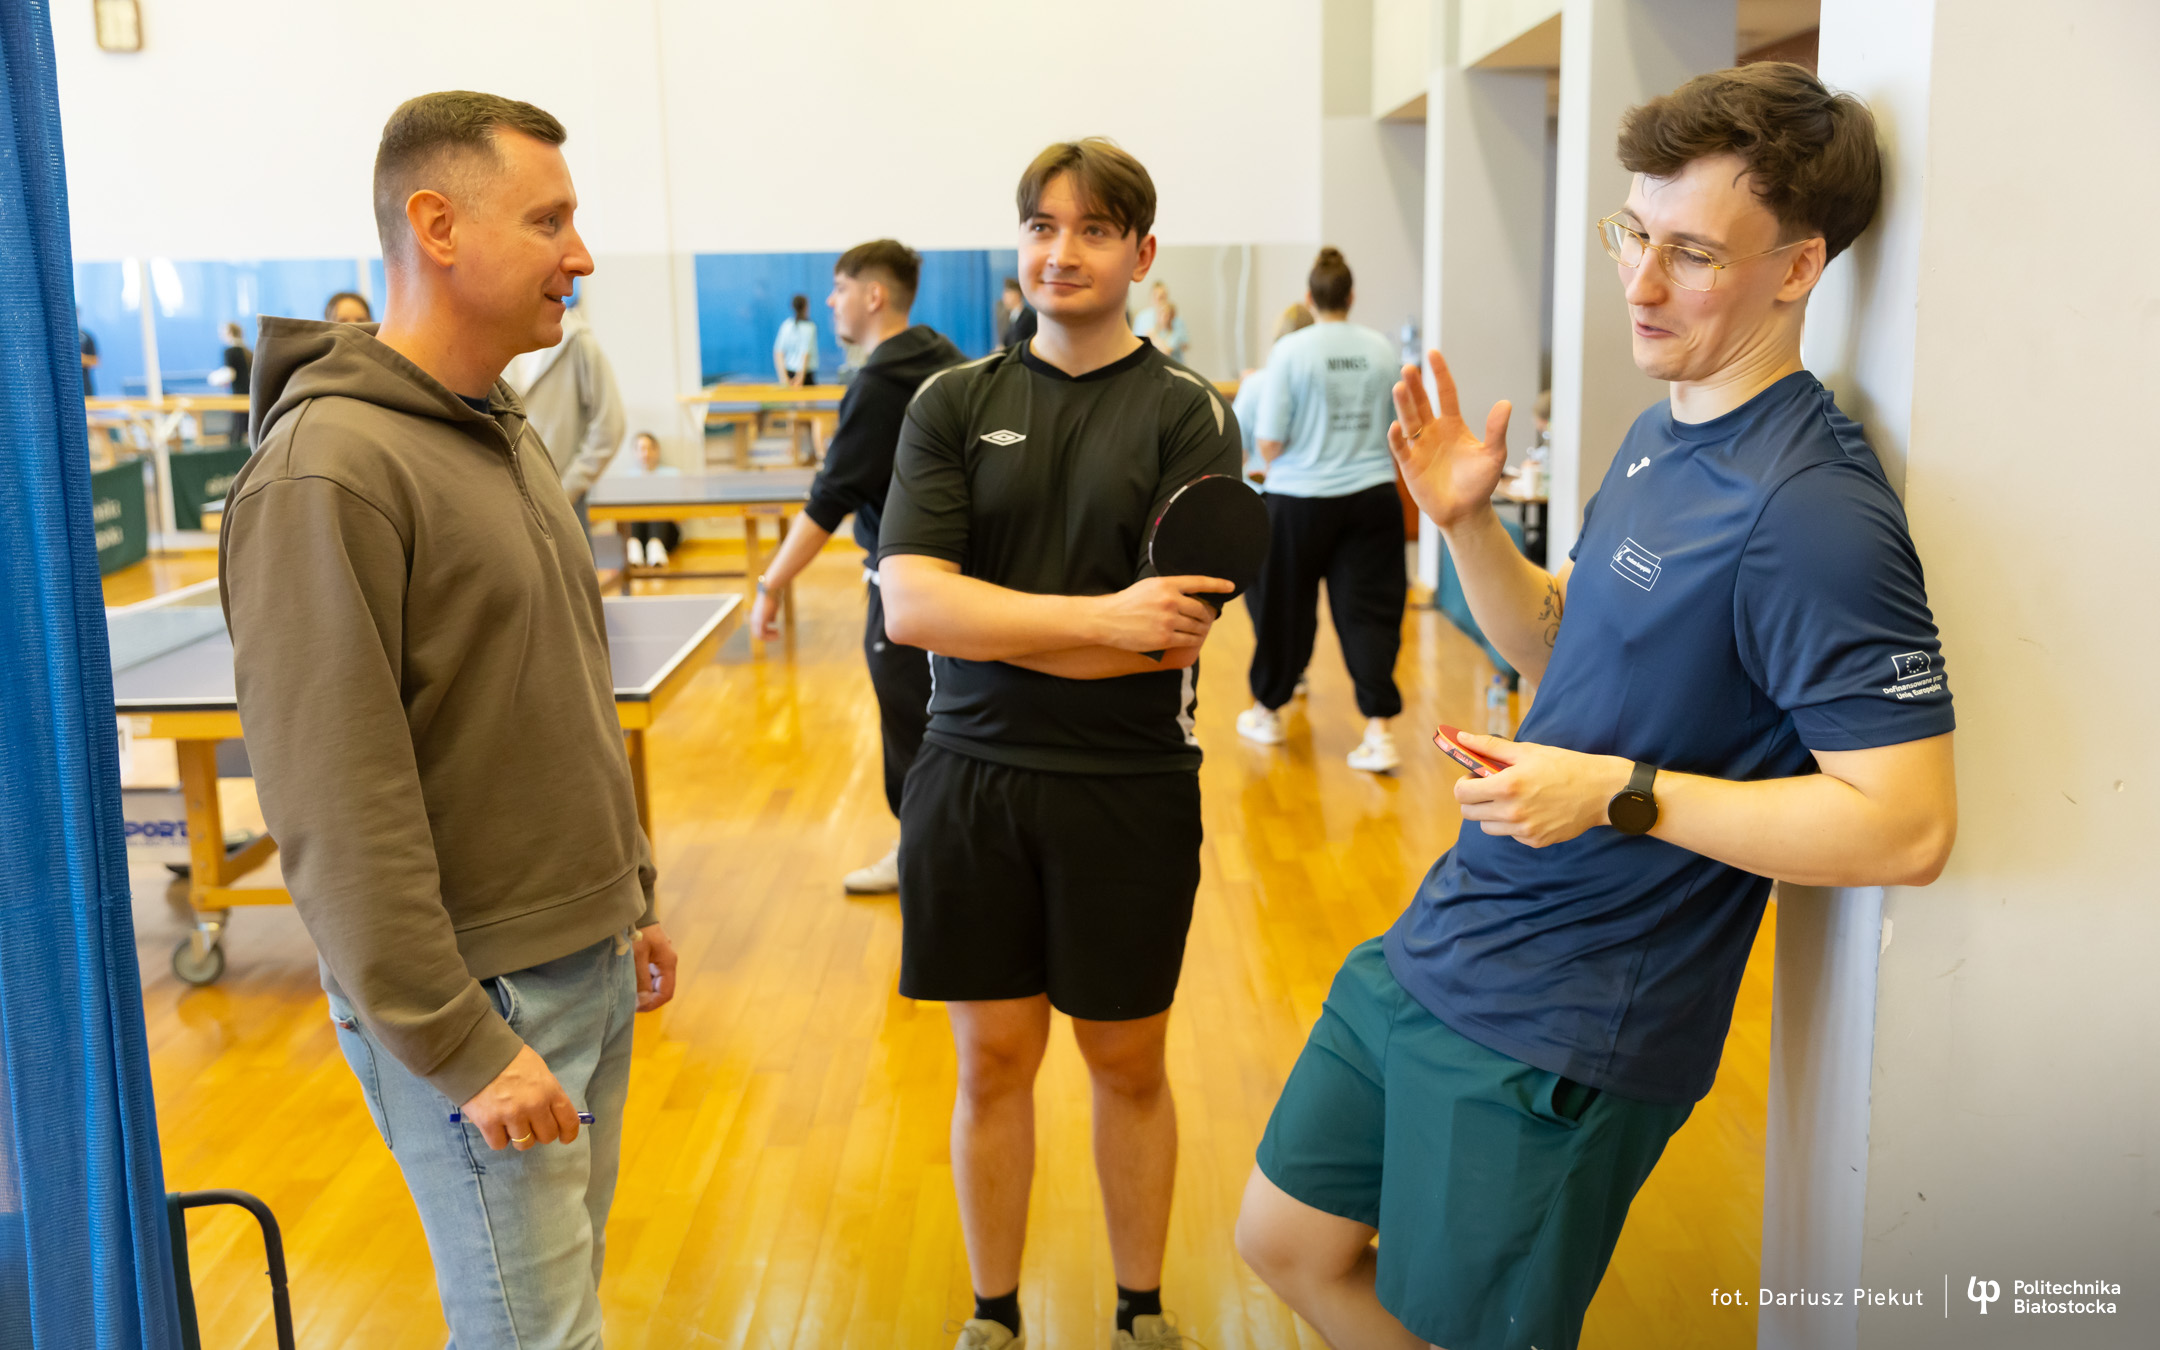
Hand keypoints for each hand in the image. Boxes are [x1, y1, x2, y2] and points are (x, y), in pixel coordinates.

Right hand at [459, 1044, 579, 1150]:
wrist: (477, 1052)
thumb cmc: (510, 1058)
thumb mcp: (538, 1070)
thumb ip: (547, 1092)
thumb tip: (551, 1113)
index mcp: (549, 1090)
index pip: (568, 1121)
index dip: (568, 1133)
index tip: (564, 1138)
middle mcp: (534, 1106)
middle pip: (547, 1136)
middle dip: (540, 1134)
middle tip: (531, 1125)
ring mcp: (511, 1115)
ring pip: (524, 1144)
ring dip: (519, 1137)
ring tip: (510, 1124)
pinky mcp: (489, 1123)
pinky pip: (499, 1144)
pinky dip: (497, 1138)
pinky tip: (495, 1125)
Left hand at [632, 922, 678, 1011]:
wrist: (635, 912)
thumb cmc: (637, 932)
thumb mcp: (637, 957)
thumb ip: (641, 980)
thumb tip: (642, 1001)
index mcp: (668, 963)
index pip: (666, 993)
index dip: (652, 1004)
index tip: (635, 1007)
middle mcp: (667, 963)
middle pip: (660, 989)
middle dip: (646, 998)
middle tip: (628, 1001)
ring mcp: (660, 960)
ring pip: (654, 983)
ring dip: (642, 990)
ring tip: (626, 992)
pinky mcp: (652, 957)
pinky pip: (649, 975)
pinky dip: (640, 982)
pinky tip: (629, 981)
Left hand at [750, 583, 781, 640]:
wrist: (770, 591)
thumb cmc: (772, 597)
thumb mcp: (771, 608)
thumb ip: (771, 615)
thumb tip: (772, 622)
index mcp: (755, 616)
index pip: (759, 629)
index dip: (768, 633)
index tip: (777, 630)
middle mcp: (754, 619)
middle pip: (758, 634)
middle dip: (769, 637)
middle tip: (778, 635)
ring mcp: (756, 621)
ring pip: (760, 636)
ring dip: (770, 638)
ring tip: (778, 635)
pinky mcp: (760, 621)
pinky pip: (762, 634)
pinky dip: (770, 637)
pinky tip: (778, 634)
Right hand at [1087, 576, 1234, 651]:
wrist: (1106, 620)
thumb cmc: (1126, 603)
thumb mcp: (1148, 586)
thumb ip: (1168, 588)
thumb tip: (1190, 596)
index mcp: (1166, 584)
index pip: (1199, 582)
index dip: (1218, 584)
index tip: (1230, 586)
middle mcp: (1170, 601)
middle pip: (1201, 609)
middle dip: (1207, 616)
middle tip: (1206, 619)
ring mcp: (1168, 620)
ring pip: (1197, 626)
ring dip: (1201, 630)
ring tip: (1200, 630)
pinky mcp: (1164, 638)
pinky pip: (1188, 640)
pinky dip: (1194, 641)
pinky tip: (1193, 640)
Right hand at [1387, 350, 1510, 529]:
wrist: (1466, 512)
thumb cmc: (1480, 484)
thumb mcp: (1493, 455)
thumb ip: (1496, 430)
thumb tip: (1505, 403)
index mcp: (1453, 425)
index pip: (1445, 393)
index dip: (1439, 374)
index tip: (1433, 354)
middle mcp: (1433, 432)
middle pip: (1421, 403)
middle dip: (1415, 385)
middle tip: (1409, 367)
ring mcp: (1420, 447)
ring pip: (1409, 420)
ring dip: (1404, 405)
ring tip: (1399, 386)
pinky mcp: (1410, 465)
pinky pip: (1401, 448)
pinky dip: (1397, 438)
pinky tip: (1396, 426)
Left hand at [1451, 734, 1631, 848]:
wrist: (1601, 791)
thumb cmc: (1564, 766)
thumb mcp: (1527, 751)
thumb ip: (1490, 747)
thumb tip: (1461, 738)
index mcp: (1507, 786)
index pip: (1462, 794)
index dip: (1464, 784)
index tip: (1475, 778)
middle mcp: (1512, 812)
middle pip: (1469, 813)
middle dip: (1474, 798)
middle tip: (1490, 787)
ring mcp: (1524, 830)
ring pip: (1487, 826)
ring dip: (1491, 812)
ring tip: (1512, 798)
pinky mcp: (1535, 841)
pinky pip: (1510, 834)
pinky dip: (1513, 824)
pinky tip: (1531, 809)